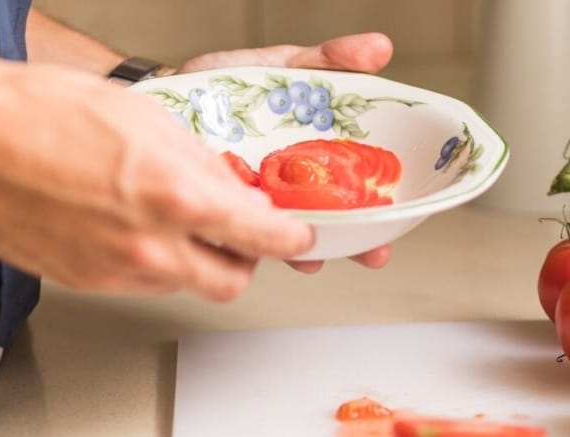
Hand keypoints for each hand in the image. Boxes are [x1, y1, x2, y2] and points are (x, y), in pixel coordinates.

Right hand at [0, 55, 311, 300]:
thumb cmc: (36, 113)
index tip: (295, 234)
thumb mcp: (143, 116)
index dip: (288, 237)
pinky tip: (134, 230)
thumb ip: (199, 159)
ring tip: (175, 223)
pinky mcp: (85, 283)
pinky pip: (140, 285)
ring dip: (196, 262)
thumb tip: (230, 183)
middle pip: (231, 281)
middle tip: (238, 233)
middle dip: (244, 259)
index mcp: (174, 196)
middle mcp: (150, 246)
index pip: (261, 236)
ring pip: (184, 285)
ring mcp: (116, 271)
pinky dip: (153, 265)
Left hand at [179, 33, 394, 271]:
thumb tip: (379, 48)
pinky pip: (247, 232)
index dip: (385, 206)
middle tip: (373, 252)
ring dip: (310, 249)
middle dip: (359, 241)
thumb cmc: (228, 86)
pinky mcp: (228, 209)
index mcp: (319, 155)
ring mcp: (263, 200)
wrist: (168, 96)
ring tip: (315, 255)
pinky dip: (257, 241)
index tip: (400, 218)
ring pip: (296, 233)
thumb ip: (331, 60)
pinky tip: (264, 246)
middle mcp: (296, 185)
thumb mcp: (285, 66)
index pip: (362, 186)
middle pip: (339, 220)